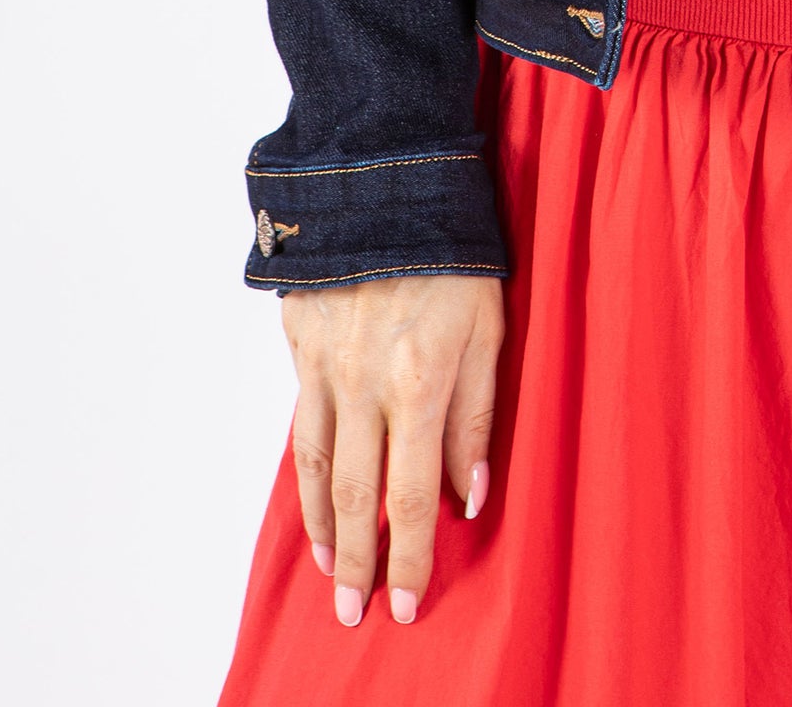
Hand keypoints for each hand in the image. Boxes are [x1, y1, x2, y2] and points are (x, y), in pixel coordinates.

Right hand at [282, 273, 504, 626]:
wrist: (386, 177)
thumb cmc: (457, 250)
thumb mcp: (490, 326)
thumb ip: (478, 413)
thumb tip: (470, 494)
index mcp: (419, 379)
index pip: (411, 493)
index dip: (408, 554)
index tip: (405, 603)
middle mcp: (365, 382)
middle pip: (357, 494)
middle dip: (359, 562)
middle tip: (357, 614)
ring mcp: (326, 365)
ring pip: (317, 467)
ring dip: (323, 528)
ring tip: (333, 571)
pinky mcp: (300, 345)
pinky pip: (301, 424)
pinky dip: (304, 473)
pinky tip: (313, 499)